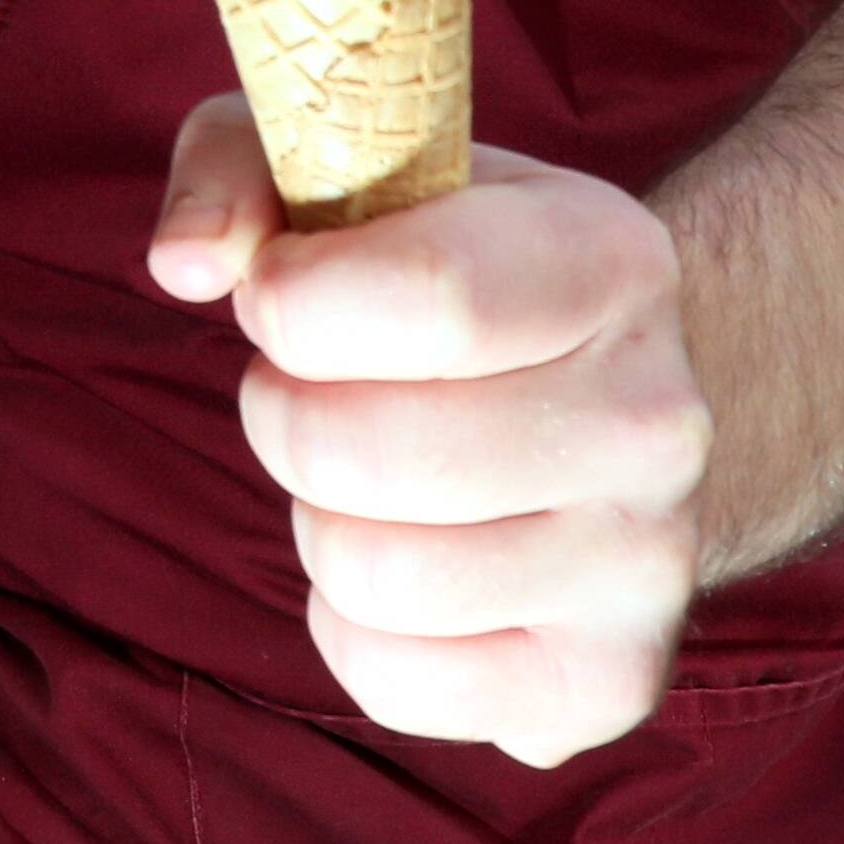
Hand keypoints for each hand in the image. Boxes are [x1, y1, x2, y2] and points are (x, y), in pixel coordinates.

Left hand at [149, 97, 711, 767]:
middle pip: (360, 452)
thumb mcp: (347, 159)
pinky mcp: (606, 683)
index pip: (425, 294)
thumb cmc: (434, 264)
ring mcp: (648, 565)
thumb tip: (186, 263)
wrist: (601, 401)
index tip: (275, 290)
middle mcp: (657, 418)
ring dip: (318, 517)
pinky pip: (391, 680)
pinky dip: (349, 626)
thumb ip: (235, 168)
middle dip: (284, 412)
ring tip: (366, 469)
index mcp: (610, 258)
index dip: (290, 299)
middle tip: (317, 387)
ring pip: (366, 574)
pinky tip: (403, 553)